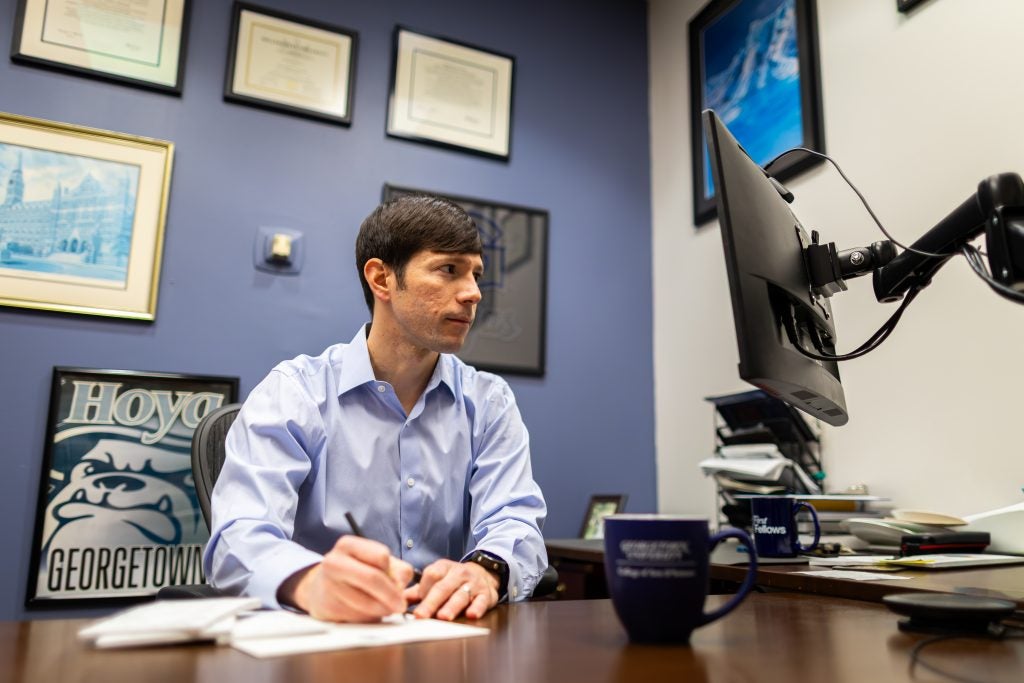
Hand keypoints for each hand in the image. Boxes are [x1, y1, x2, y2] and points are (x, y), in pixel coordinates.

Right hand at [280, 535, 414, 621]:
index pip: (381, 556)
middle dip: (392, 595)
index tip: (396, 581)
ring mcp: (328, 586)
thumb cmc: (354, 572)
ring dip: (382, 609)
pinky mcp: (327, 608)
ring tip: (382, 607)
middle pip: (373, 578)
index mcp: (347, 545)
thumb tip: (402, 584)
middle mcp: (334, 562)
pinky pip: (358, 617)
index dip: (393, 571)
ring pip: (367, 602)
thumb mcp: (374, 562)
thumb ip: (397, 569)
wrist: (318, 589)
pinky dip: (369, 618)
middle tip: (400, 605)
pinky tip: (366, 612)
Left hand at [403, 558, 498, 620]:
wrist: (484, 574)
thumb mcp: (438, 579)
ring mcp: (474, 583)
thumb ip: (419, 591)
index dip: (423, 588)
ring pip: (461, 595)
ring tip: (444, 617)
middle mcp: (459, 573)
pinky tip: (472, 615)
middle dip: (431, 602)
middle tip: (421, 615)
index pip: (431, 575)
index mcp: (444, 567)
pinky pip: (482, 600)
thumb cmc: (454, 580)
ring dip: (452, 606)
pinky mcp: (486, 594)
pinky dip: (477, 608)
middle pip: (443, 587)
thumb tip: (397, 599)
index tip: (416, 603)